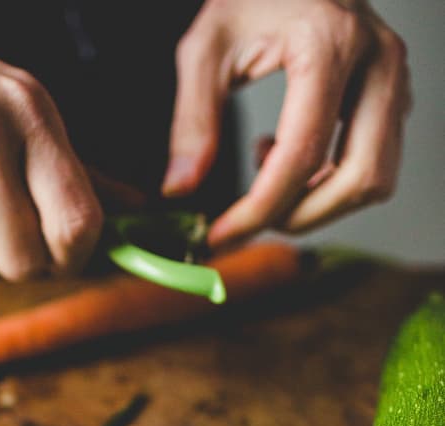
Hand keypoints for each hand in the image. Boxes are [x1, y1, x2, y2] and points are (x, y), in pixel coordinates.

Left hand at [162, 0, 410, 246]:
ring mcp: (393, 78)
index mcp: (330, 43)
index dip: (259, 210)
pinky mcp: (393, 94)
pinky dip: (332, 183)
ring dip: (319, 201)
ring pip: (375, 179)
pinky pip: (375, 163)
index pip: (301, 155)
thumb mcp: (205, 48)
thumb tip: (179, 189)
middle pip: (358, 178)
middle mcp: (377, 61)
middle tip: (252, 218)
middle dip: (301, 215)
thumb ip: (192, 121)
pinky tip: (289, 157)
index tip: (222, 234)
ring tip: (268, 170)